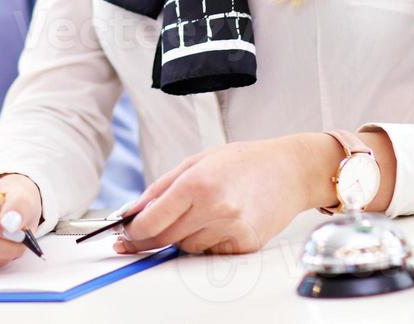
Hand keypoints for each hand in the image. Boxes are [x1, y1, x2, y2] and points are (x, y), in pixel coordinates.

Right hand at [0, 174, 40, 274]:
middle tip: (22, 240)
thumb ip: (18, 204)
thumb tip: (12, 222)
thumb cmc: (5, 198)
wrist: (0, 210)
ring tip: (14, 242)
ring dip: (0, 255)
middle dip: (0, 244)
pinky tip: (0, 249)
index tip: (11, 228)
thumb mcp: (18, 192)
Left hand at [113, 134, 347, 255]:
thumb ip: (161, 188)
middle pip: (165, 239)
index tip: (124, 235)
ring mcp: (231, 229)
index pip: (151, 221)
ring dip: (183, 236)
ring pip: (187, 247)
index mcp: (196, 183)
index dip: (133, 232)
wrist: (289, 170)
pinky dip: (207, 242)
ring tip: (202, 212)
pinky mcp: (245, 244)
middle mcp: (214, 208)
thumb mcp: (196, 161)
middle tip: (143, 234)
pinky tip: (220, 221)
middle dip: (150, 238)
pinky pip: (211, 253)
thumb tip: (133, 212)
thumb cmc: (242, 162)